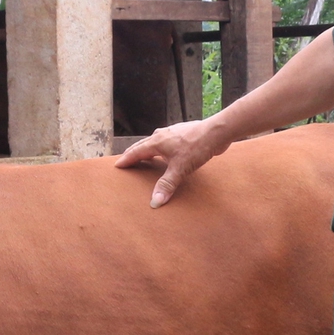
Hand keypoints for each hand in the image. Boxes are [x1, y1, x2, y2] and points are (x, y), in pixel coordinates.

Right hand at [114, 118, 232, 207]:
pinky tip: (167, 153)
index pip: (136, 152)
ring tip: (144, 157)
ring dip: (147, 149)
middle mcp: (162, 135)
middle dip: (134, 153)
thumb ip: (167, 185)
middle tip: (126, 160)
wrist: (216, 132)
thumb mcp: (180, 169)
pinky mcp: (182, 134)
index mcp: (157, 142)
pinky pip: (166, 141)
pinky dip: (160, 148)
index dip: (127, 159)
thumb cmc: (197, 147)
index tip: (118, 165)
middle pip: (143, 145)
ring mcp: (172, 133)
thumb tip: (155, 202)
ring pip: (154, 142)